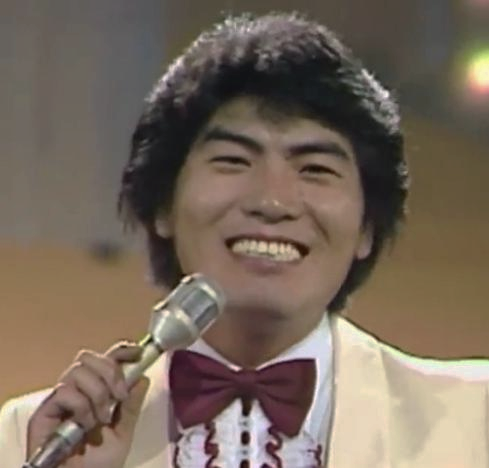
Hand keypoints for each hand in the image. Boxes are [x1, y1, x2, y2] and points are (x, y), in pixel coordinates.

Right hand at [26, 342, 149, 467]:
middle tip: (119, 396)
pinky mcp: (43, 413)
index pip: (104, 359)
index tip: (137, 352)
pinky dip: (81, 406)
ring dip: (98, 392)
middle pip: (88, 357)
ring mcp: (58, 400)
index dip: (120, 350)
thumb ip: (132, 405)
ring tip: (102, 418)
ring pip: (77, 371)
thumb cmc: (98, 465)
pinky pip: (64, 391)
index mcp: (95, 392)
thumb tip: (142, 376)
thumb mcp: (123, 432)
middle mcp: (75, 391)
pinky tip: (85, 425)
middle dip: (110, 372)